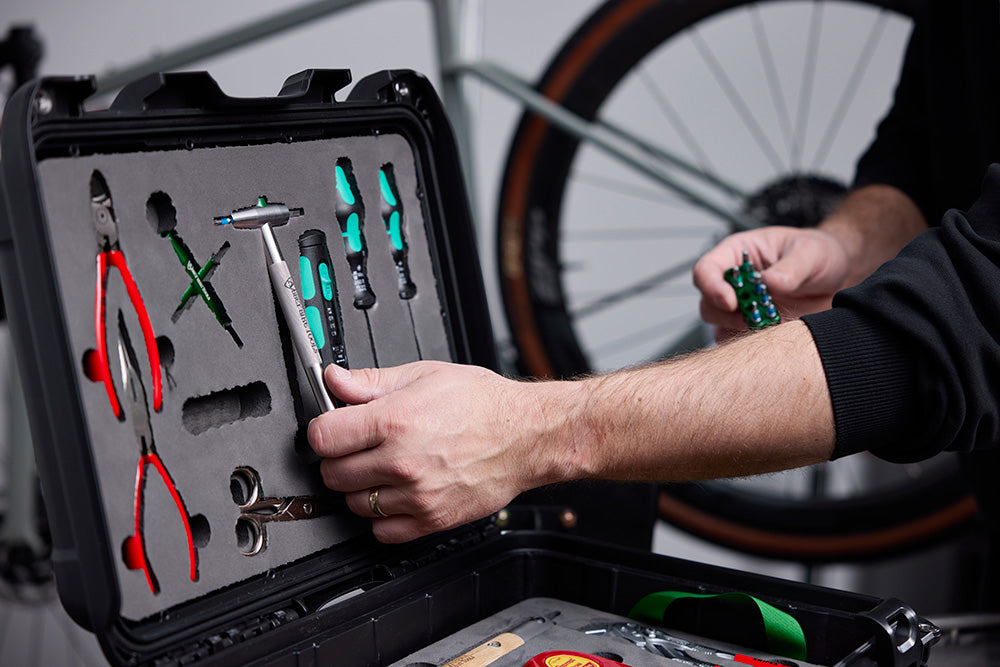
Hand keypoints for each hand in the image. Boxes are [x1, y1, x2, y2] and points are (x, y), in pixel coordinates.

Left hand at [307, 361, 576, 542]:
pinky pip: (382, 531)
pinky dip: (382, 517)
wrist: (527, 435)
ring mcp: (416, 495)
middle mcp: (401, 461)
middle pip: (332, 474)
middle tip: (360, 446)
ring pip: (354, 504)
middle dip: (340, 458)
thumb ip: (372, 382)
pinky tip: (396, 494)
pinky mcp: (431, 520)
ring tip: (383, 468)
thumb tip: (334, 380)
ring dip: (361, 488)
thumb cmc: (483, 404)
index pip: (322, 438)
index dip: (324, 430)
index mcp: (394, 421)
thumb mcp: (424, 375)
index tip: (334, 427)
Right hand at [693, 226, 851, 329]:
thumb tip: (768, 282)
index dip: (711, 287)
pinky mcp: (752, 327)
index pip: (706, 269)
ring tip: (773, 323)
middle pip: (708, 303)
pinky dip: (751, 346)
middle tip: (758, 317)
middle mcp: (733, 282)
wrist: (836, 279)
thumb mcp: (810, 253)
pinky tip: (775, 335)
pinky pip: (738, 343)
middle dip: (728, 315)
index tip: (732, 302)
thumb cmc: (818, 254)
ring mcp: (741, 307)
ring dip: (743, 329)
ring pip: (721, 326)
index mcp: (737, 254)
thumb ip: (791, 268)